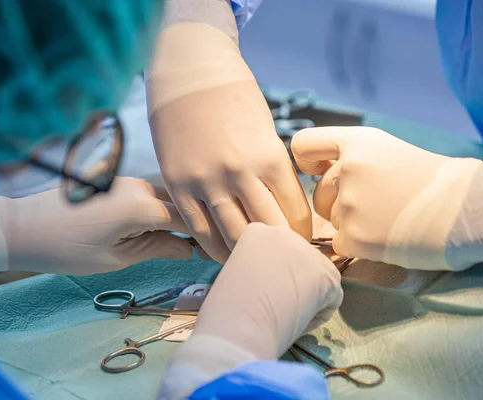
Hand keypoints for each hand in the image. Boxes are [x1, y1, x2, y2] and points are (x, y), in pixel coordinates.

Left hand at [0, 177, 193, 274]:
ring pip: (162, 197)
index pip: (191, 220)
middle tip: (204, 248)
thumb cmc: (66, 249)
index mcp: (143, 206)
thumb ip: (156, 249)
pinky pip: (145, 193)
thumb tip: (188, 249)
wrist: (20, 225)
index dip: (208, 237)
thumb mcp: (115, 258)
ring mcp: (125, 179)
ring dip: (174, 216)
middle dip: (194, 224)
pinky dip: (155, 209)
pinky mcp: (113, 179)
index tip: (222, 251)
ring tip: (180, 241)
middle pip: (180, 204)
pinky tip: (155, 226)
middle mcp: (139, 185)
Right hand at [147, 21, 311, 263]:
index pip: (295, 213)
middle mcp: (240, 174)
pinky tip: (224, 255)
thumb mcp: (265, 130)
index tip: (303, 244)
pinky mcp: (179, 186)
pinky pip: (199, 230)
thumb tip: (281, 208)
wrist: (188, 74)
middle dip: (281, 250)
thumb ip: (273, 170)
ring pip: (232, 237)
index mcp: (269, 157)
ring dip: (248, 254)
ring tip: (255, 261)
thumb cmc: (234, 98)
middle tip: (284, 260)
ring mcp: (206, 182)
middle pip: (268, 231)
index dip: (303, 235)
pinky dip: (215, 247)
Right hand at [159, 223, 342, 398]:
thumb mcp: (236, 274)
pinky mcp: (328, 273)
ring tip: (282, 314)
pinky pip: (330, 299)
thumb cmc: (226, 307)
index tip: (256, 294)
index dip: (268, 279)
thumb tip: (275, 283)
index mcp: (256, 231)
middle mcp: (284, 233)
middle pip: (298, 261)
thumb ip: (257, 268)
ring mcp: (309, 251)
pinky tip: (295, 319)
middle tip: (273, 306)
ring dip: (305, 298)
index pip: (275, 254)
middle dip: (291, 283)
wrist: (238, 323)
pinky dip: (316, 316)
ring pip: (316, 280)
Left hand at [291, 127, 482, 269]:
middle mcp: (348, 169)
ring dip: (351, 222)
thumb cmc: (430, 181)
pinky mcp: (354, 237)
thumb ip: (350, 156)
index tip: (319, 170)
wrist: (467, 210)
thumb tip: (314, 170)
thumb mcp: (388, 151)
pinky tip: (385, 234)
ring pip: (331, 218)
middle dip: (337, 200)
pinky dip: (357, 243)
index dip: (307, 161)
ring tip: (387, 217)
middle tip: (376, 203)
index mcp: (358, 142)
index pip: (303, 144)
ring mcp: (350, 204)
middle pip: (318, 191)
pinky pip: (339, 242)